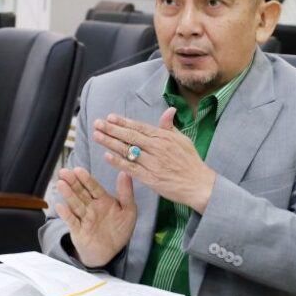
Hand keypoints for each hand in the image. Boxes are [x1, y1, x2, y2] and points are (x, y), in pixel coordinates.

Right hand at [54, 167, 136, 267]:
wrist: (110, 252)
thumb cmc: (119, 230)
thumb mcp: (129, 211)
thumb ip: (127, 193)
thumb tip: (125, 173)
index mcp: (103, 200)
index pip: (94, 187)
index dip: (86, 179)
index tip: (78, 170)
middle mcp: (91, 207)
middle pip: (81, 193)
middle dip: (73, 182)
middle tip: (64, 172)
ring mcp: (84, 218)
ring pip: (75, 204)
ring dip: (68, 195)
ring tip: (61, 184)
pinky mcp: (78, 231)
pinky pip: (72, 222)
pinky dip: (66, 214)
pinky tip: (60, 206)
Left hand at [92, 107, 216, 213]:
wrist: (199, 184)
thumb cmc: (191, 162)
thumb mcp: (183, 140)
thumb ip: (170, 127)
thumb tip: (169, 110)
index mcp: (164, 138)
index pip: (140, 127)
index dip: (123, 122)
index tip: (110, 117)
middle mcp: (157, 148)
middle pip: (130, 137)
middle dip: (111, 129)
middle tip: (97, 123)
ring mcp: (153, 163)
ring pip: (128, 151)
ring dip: (110, 143)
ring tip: (97, 136)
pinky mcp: (150, 178)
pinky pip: (130, 168)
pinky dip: (118, 162)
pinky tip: (106, 156)